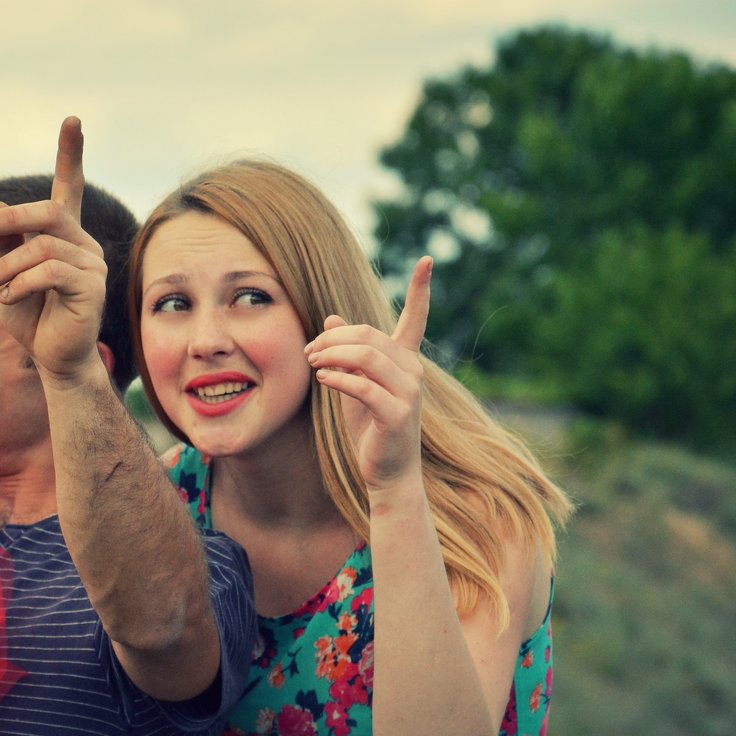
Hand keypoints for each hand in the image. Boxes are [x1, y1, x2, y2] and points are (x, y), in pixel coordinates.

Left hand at [0, 116, 108, 383]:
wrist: (52, 359)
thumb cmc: (30, 316)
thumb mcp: (4, 274)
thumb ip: (3, 242)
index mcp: (64, 235)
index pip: (69, 187)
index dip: (71, 153)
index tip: (72, 120)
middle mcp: (82, 244)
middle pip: (47, 212)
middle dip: (9, 220)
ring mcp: (91, 265)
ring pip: (40, 247)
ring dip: (4, 267)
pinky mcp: (91, 288)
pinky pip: (48, 272)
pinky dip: (19, 283)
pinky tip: (6, 297)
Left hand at [304, 256, 432, 488]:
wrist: (387, 474)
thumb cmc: (370, 428)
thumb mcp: (354, 384)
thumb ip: (346, 353)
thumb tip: (331, 317)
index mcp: (405, 361)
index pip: (415, 319)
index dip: (421, 290)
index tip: (426, 261)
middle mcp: (413, 372)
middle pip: (368, 335)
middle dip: (333, 339)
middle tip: (308, 351)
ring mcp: (409, 392)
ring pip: (366, 356)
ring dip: (331, 355)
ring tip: (311, 363)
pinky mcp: (397, 413)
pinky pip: (362, 386)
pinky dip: (337, 379)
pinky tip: (322, 379)